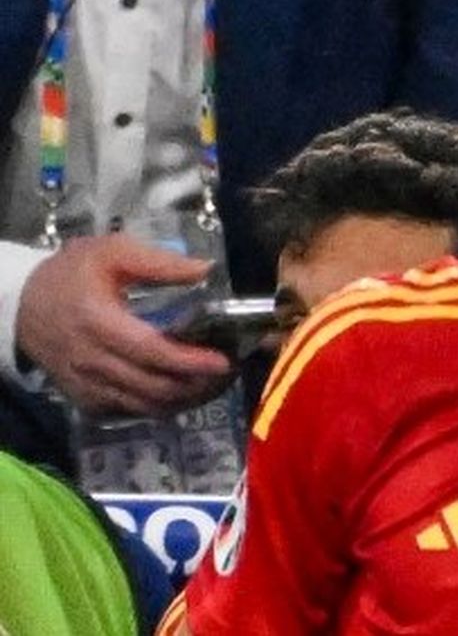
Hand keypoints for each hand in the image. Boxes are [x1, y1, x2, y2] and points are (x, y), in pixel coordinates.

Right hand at [16, 235, 232, 415]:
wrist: (23, 304)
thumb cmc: (73, 275)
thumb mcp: (112, 252)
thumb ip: (160, 263)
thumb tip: (206, 270)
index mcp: (99, 322)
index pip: (151, 352)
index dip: (189, 362)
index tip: (223, 361)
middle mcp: (92, 361)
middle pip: (153, 386)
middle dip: (197, 385)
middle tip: (228, 373)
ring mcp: (87, 386)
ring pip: (145, 406)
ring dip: (184, 400)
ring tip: (214, 384)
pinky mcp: (86, 400)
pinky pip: (130, 412)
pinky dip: (161, 407)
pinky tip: (184, 392)